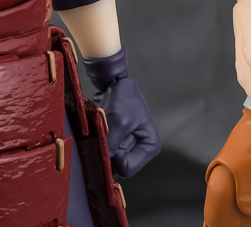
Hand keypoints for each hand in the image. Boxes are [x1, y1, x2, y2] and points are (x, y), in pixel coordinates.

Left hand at [82, 48, 160, 177]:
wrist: (115, 81)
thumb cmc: (124, 97)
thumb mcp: (119, 120)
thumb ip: (111, 143)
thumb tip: (100, 161)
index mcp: (150, 146)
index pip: (127, 168)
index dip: (115, 156)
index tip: (112, 136)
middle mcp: (140, 149)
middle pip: (117, 165)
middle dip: (109, 149)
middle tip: (106, 130)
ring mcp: (128, 146)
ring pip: (109, 158)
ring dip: (103, 143)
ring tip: (104, 126)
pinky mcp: (117, 141)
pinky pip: (105, 149)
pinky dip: (100, 140)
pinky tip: (101, 126)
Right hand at [232, 0, 250, 99]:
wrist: (246, 2)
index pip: (249, 49)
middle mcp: (243, 41)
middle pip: (240, 65)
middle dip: (248, 82)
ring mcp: (239, 47)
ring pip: (239, 69)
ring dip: (247, 84)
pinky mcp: (240, 51)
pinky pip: (241, 67)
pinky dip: (246, 79)